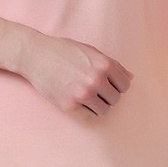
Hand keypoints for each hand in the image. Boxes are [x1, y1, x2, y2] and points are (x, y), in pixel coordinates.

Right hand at [19, 32, 133, 115]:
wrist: (37, 56)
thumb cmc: (65, 50)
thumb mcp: (92, 51)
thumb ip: (113, 64)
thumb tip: (130, 77)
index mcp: (104, 64)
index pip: (125, 84)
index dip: (118, 84)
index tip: (109, 83)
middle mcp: (96, 80)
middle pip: (115, 98)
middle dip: (108, 94)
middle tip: (96, 89)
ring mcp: (83, 94)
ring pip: (104, 109)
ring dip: (99, 104)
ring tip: (88, 95)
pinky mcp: (70, 106)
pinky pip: (89, 116)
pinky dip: (87, 110)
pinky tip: (79, 100)